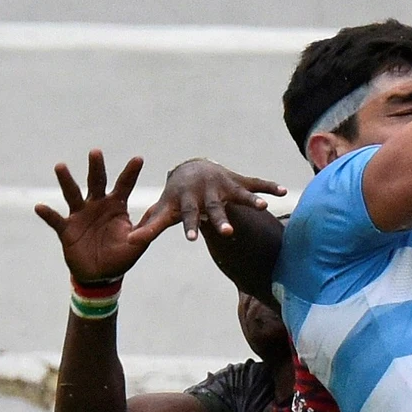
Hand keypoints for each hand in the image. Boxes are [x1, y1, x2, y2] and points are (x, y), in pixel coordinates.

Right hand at [34, 150, 151, 283]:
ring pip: (72, 194)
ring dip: (66, 180)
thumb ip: (146, 229)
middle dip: (96, 167)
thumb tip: (161, 217)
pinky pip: (55, 220)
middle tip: (96, 151)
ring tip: (61, 166)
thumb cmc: (121, 257)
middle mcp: (97, 205)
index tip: (139, 158)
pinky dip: (48, 214)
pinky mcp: (66, 229)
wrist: (101, 276)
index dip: (131, 173)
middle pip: (96, 182)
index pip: (125, 185)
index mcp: (116, 206)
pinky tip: (40, 207)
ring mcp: (80, 215)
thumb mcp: (138, 243)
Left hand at [133, 158, 285, 241]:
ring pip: (239, 195)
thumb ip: (150, 227)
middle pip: (214, 208)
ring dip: (250, 200)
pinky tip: (283, 192)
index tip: (191, 240)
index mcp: (188, 202)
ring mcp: (225, 186)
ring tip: (262, 208)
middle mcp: (207, 194)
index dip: (189, 228)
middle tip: (227, 232)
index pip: (187, 217)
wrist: (191, 169)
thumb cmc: (176, 196)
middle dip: (221, 219)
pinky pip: (257, 183)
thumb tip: (128, 243)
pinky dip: (269, 187)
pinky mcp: (239, 181)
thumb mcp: (164, 209)